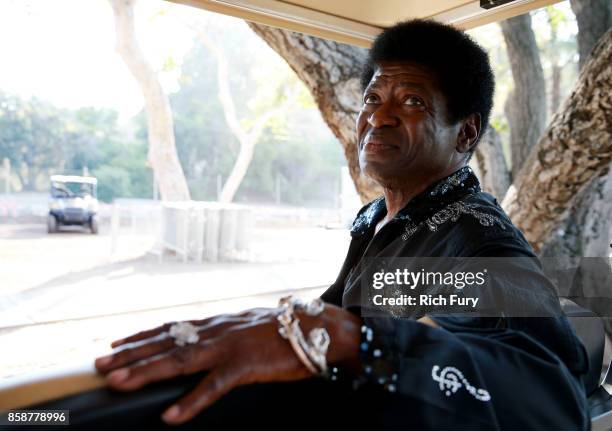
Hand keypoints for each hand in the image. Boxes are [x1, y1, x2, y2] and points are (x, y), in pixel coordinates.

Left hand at [94, 303, 360, 424]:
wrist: (319, 327)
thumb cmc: (285, 328)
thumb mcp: (248, 325)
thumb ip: (226, 332)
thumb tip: (208, 339)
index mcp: (218, 322)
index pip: (171, 327)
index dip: (141, 335)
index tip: (115, 341)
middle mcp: (217, 330)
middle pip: (165, 342)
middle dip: (130, 353)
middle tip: (99, 362)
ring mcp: (229, 347)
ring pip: (179, 360)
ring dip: (146, 371)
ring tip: (118, 381)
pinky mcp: (246, 366)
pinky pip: (213, 387)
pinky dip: (191, 402)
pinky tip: (171, 416)